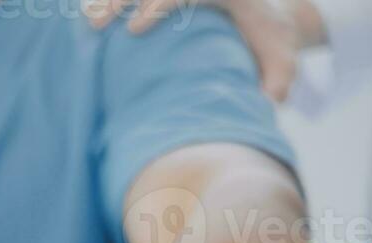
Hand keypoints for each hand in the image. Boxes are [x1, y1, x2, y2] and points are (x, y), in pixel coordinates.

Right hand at [83, 0, 298, 101]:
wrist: (270, 12)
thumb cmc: (272, 37)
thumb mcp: (284, 56)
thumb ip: (280, 78)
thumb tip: (270, 102)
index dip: (159, 6)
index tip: (135, 28)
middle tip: (97, 23)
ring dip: (110, 0)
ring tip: (86, 21)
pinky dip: (114, 2)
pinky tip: (89, 16)